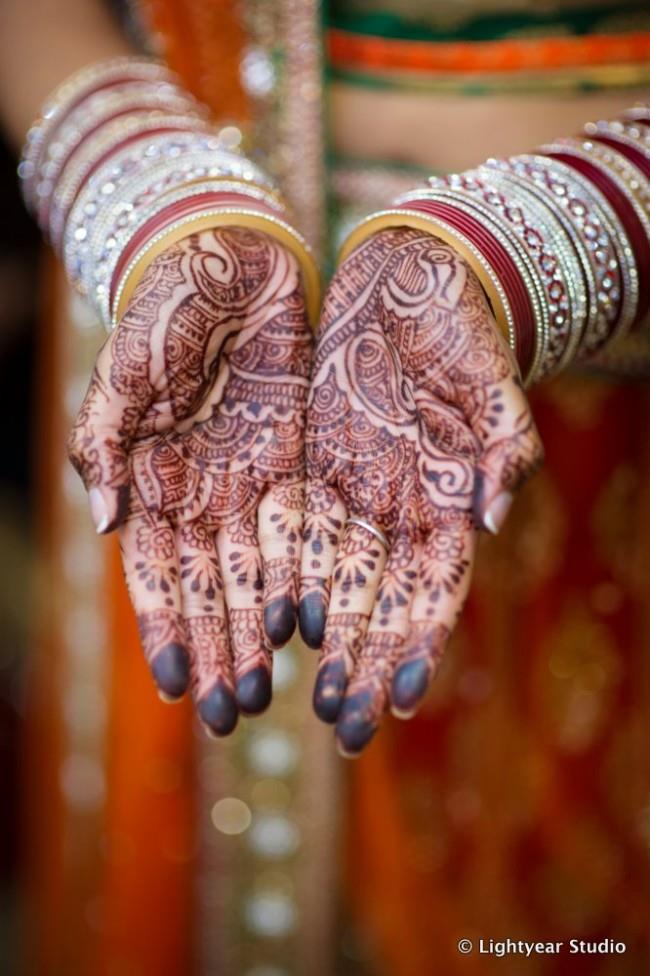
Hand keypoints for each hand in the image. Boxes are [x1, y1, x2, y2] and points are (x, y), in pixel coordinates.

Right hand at [68, 227, 311, 733]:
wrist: (232, 259)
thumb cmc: (164, 307)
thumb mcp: (122, 372)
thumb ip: (104, 447)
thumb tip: (104, 527)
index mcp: (152, 481)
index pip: (158, 573)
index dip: (167, 630)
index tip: (182, 687)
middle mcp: (202, 494)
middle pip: (212, 589)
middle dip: (222, 651)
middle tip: (235, 716)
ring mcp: (250, 481)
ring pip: (257, 573)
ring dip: (261, 633)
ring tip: (271, 690)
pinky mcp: (296, 461)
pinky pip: (302, 531)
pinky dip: (302, 578)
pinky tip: (306, 624)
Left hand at [299, 228, 542, 755]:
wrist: (406, 281)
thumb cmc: (459, 325)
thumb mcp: (490, 378)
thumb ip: (503, 445)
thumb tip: (493, 518)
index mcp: (448, 498)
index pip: (435, 587)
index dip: (418, 642)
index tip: (396, 697)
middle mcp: (400, 509)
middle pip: (381, 601)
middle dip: (364, 662)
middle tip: (342, 727)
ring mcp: (356, 492)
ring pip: (336, 580)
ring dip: (325, 640)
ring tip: (305, 698)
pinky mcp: (314, 468)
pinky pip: (296, 534)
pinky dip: (286, 580)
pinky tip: (275, 623)